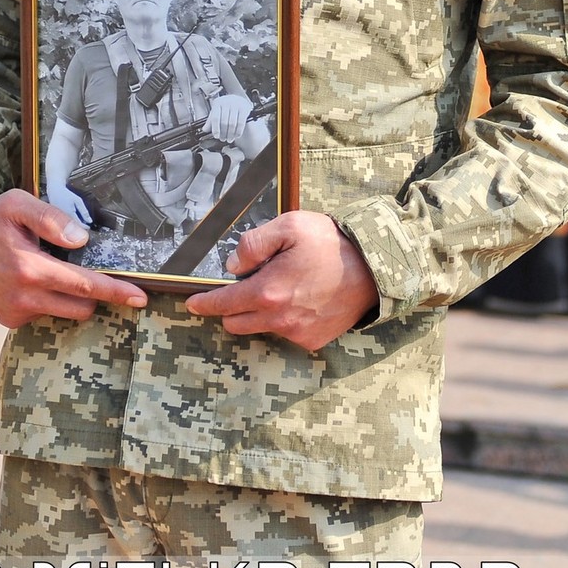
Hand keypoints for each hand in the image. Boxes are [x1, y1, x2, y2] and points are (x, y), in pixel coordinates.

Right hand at [0, 189, 147, 328]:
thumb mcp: (17, 204)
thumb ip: (51, 218)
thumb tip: (82, 239)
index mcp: (30, 269)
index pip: (85, 286)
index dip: (116, 291)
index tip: (141, 297)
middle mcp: (24, 297)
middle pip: (82, 306)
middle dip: (95, 292)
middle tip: (91, 270)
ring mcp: (16, 313)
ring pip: (66, 313)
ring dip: (72, 297)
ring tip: (53, 270)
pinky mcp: (9, 320)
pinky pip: (44, 314)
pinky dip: (49, 300)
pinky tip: (34, 281)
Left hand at [184, 210, 378, 351]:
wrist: (374, 268)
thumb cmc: (331, 243)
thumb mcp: (289, 226)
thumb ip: (253, 244)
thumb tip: (233, 265)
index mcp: (267, 292)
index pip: (222, 304)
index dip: (204, 304)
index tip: (193, 304)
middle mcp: (278, 319)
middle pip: (236, 323)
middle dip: (231, 308)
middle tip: (243, 288)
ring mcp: (296, 333)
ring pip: (261, 329)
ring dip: (259, 314)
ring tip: (280, 289)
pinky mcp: (313, 340)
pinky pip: (287, 334)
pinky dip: (285, 321)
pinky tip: (301, 300)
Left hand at [204, 93, 251, 144]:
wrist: (238, 98)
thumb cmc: (226, 106)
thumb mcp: (217, 111)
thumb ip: (211, 121)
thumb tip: (205, 130)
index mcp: (218, 103)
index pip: (215, 118)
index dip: (215, 129)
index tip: (216, 136)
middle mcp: (226, 103)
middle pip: (224, 122)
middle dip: (223, 133)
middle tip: (223, 139)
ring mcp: (236, 105)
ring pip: (232, 123)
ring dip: (230, 134)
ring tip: (229, 139)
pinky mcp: (244, 109)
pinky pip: (241, 123)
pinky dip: (238, 131)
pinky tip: (237, 136)